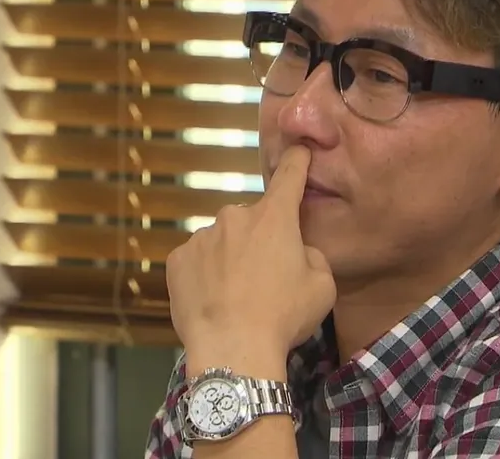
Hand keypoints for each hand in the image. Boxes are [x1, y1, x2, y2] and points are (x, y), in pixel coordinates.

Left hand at [165, 145, 336, 366]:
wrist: (233, 350)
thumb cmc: (283, 317)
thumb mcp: (322, 286)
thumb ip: (312, 255)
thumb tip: (298, 250)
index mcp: (274, 218)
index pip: (290, 176)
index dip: (297, 160)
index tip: (299, 149)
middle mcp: (234, 216)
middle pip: (252, 219)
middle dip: (260, 239)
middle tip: (266, 277)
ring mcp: (202, 237)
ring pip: (222, 241)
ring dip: (230, 258)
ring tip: (237, 297)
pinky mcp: (177, 260)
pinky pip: (196, 260)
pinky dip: (205, 274)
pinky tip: (214, 301)